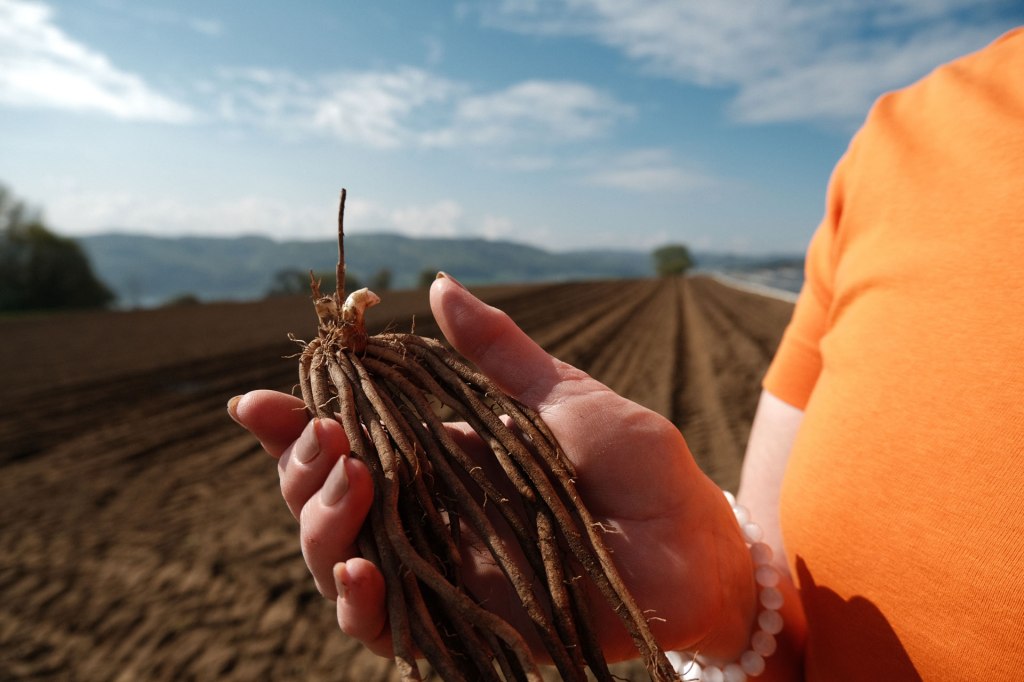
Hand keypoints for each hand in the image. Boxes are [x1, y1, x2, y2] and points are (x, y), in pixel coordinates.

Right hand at [229, 276, 756, 661]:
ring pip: (339, 562)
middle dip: (300, 470)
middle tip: (326, 436)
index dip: (291, 429)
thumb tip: (440, 283)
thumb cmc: (638, 465)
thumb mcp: (563, 398)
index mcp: (439, 460)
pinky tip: (361, 567)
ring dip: (322, 525)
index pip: (346, 444)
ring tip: (351, 479)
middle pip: (324, 504)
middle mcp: (427, 517)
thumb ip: (498, 353)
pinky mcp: (463, 627)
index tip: (256, 402)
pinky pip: (386, 629)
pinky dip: (359, 603)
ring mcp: (440, 574)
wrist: (694, 543)